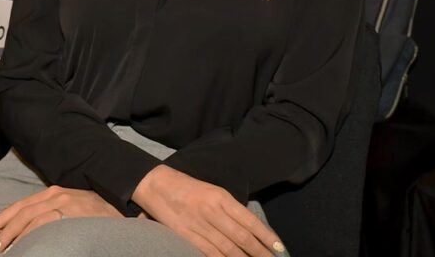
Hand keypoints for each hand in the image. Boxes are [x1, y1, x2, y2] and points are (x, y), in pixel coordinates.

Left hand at [0, 185, 120, 252]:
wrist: (126, 210)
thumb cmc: (100, 215)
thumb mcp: (74, 209)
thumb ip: (54, 213)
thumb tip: (29, 229)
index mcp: (56, 192)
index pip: (24, 204)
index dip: (5, 215)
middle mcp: (58, 195)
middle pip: (23, 210)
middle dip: (4, 226)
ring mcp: (66, 204)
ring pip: (32, 217)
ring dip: (15, 234)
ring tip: (5, 249)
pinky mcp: (73, 215)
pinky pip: (46, 225)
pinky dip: (32, 235)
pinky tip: (25, 245)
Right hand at [132, 165, 284, 256]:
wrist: (155, 184)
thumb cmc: (186, 187)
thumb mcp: (212, 191)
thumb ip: (229, 209)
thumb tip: (250, 230)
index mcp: (220, 196)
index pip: (249, 220)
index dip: (266, 236)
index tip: (280, 249)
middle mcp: (212, 210)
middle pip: (242, 237)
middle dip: (260, 253)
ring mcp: (198, 224)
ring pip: (228, 248)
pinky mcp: (186, 235)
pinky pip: (209, 252)